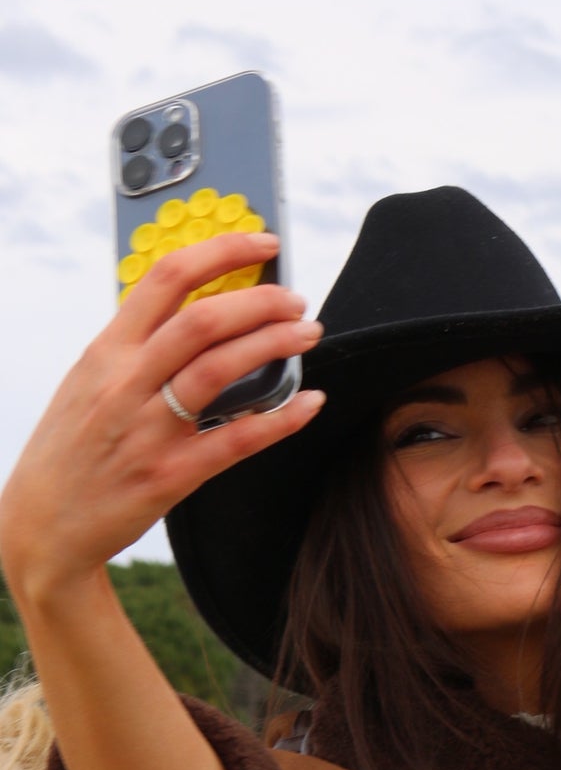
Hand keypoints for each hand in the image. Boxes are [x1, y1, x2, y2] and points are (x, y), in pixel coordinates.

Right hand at [0, 230, 325, 609]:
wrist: (42, 525)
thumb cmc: (71, 450)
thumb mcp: (87, 384)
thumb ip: (134, 350)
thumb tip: (195, 314)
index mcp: (105, 352)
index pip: (166, 279)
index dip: (222, 252)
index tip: (261, 244)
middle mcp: (124, 383)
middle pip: (202, 319)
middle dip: (260, 301)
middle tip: (296, 301)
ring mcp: (147, 430)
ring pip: (219, 369)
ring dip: (273, 345)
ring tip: (306, 335)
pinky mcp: (169, 475)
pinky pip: (235, 440)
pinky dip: (280, 418)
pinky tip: (309, 402)